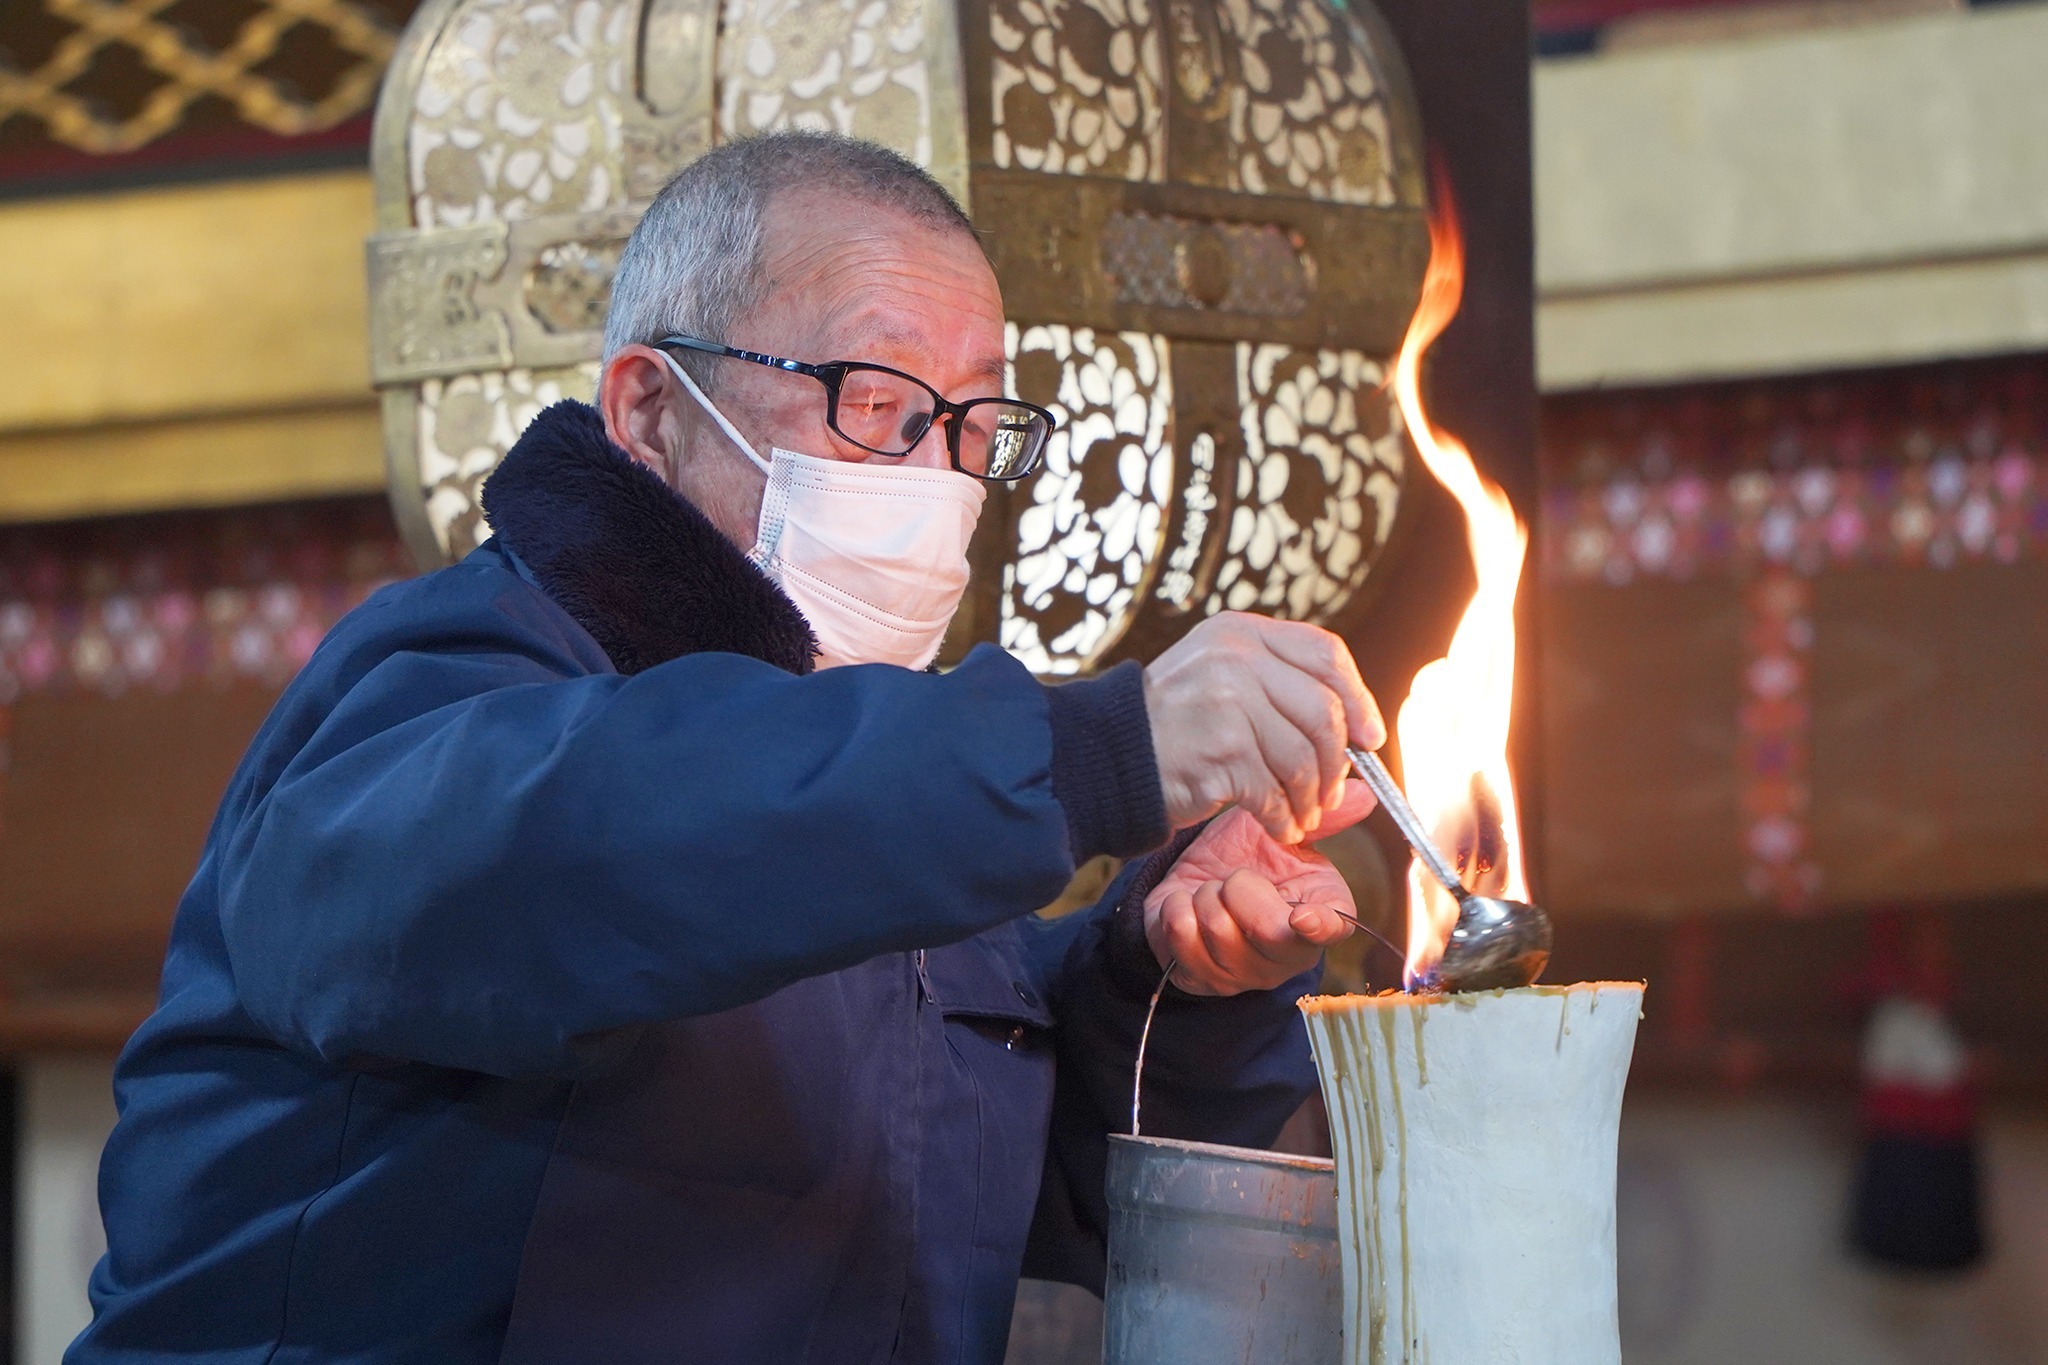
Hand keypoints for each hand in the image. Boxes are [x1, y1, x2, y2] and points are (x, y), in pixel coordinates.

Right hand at [1143, 613, 1384, 842]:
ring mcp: (1227, 701)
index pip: (1324, 653)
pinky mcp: (1221, 750)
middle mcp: (1235, 657)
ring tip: (1301, 815)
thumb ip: (1289, 701)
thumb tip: (1369, 745)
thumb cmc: (1172, 727)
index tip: (1368, 736)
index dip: (1357, 697)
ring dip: (1310, 798)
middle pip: (1323, 710)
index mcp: (1240, 632)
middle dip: (1336, 762)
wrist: (1108, 757)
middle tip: (1329, 792)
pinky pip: (1274, 792)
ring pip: (1303, 757)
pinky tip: (1277, 825)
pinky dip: (1283, 818)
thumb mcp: (1225, 686)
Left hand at [1143, 782, 1376, 996]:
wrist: (1194, 881)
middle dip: (1240, 886)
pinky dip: (1176, 907)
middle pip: (1266, 928)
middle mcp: (1288, 955)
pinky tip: (1187, 905)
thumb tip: (1364, 794)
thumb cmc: (1248, 858)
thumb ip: (1319, 818)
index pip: (1332, 929)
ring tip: (1212, 890)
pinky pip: (1182, 936)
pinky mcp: (1202, 980)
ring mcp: (1245, 975)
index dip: (1320, 926)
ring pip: (1218, 929)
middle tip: (1235, 875)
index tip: (1302, 916)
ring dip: (1205, 894)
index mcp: (1321, 915)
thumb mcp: (1280, 833)